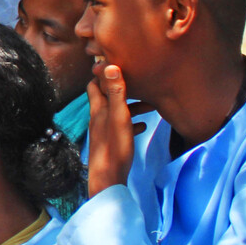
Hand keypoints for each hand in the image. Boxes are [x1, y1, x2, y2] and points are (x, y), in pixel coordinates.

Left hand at [86, 63, 146, 196]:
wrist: (108, 179)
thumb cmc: (114, 147)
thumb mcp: (119, 117)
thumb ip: (116, 93)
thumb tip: (110, 66)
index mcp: (98, 110)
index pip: (94, 85)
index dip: (103, 75)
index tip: (119, 67)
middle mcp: (98, 118)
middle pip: (108, 98)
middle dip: (124, 90)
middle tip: (141, 85)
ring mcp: (104, 131)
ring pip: (117, 113)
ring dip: (132, 107)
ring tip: (151, 106)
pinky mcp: (111, 143)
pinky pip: (121, 128)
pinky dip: (132, 124)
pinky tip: (143, 126)